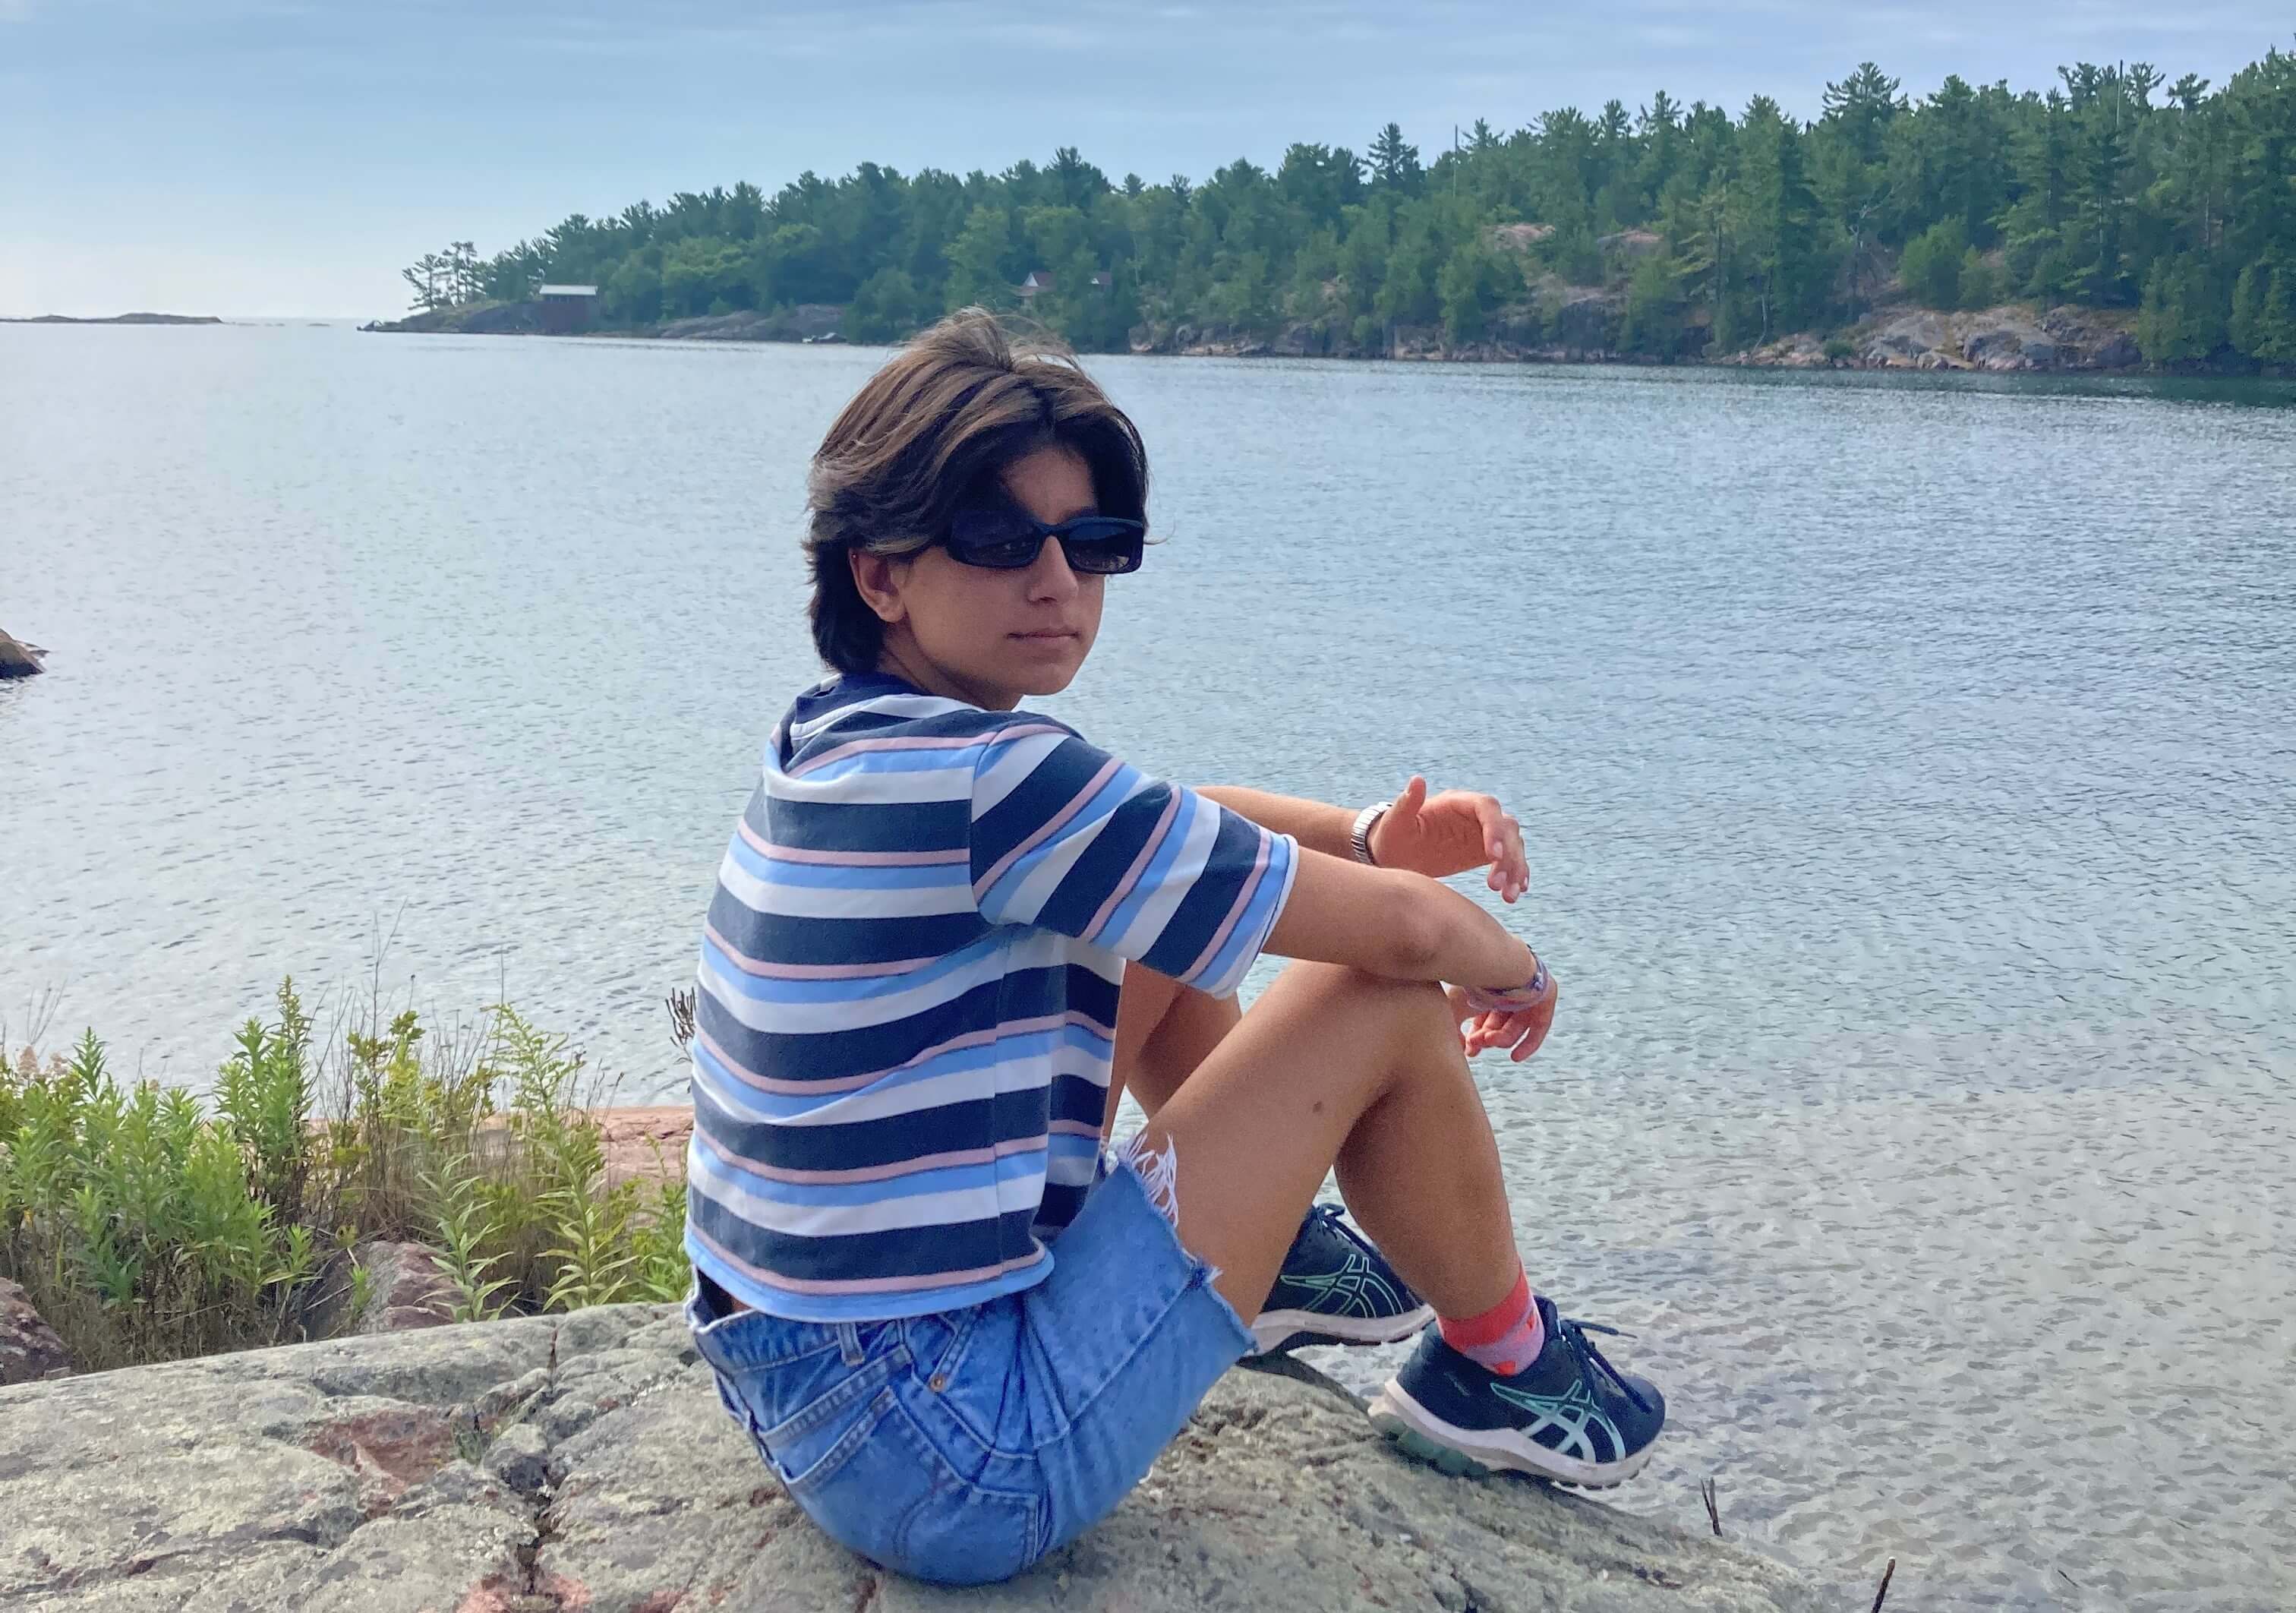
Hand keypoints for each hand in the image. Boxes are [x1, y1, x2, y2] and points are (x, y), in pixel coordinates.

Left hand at [1368, 775, 1527, 902]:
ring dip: (1515, 869)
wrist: (1393, 857)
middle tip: (1495, 885)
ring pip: (1513, 845)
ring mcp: (1483, 834)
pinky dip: (1517, 876)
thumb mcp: (1395, 823)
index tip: (1491, 856)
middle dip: (1508, 855)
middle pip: (1506, 827)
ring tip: (1508, 896)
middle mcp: (1475, 816)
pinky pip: (1510, 861)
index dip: (1494, 828)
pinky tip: (1515, 894)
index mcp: (1456, 803)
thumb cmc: (1391, 837)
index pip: (1486, 807)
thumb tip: (1417, 779)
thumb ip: (1406, 803)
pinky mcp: (1486, 853)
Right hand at [1446, 968, 1558, 1064]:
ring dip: (1501, 1040)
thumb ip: (1454, 1029)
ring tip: (1488, 1040)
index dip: (1478, 1037)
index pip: (1486, 1017)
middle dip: (1488, 1038)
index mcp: (1491, 988)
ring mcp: (1529, 993)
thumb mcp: (1457, 1006)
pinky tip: (1515, 1057)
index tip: (1470, 1052)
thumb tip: (1460, 1049)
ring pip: (1516, 1027)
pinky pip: (1540, 1028)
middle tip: (1476, 1042)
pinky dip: (1529, 1044)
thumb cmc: (1474, 982)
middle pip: (1500, 1025)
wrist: (1497, 963)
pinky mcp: (1546, 997)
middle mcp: (1510, 990)